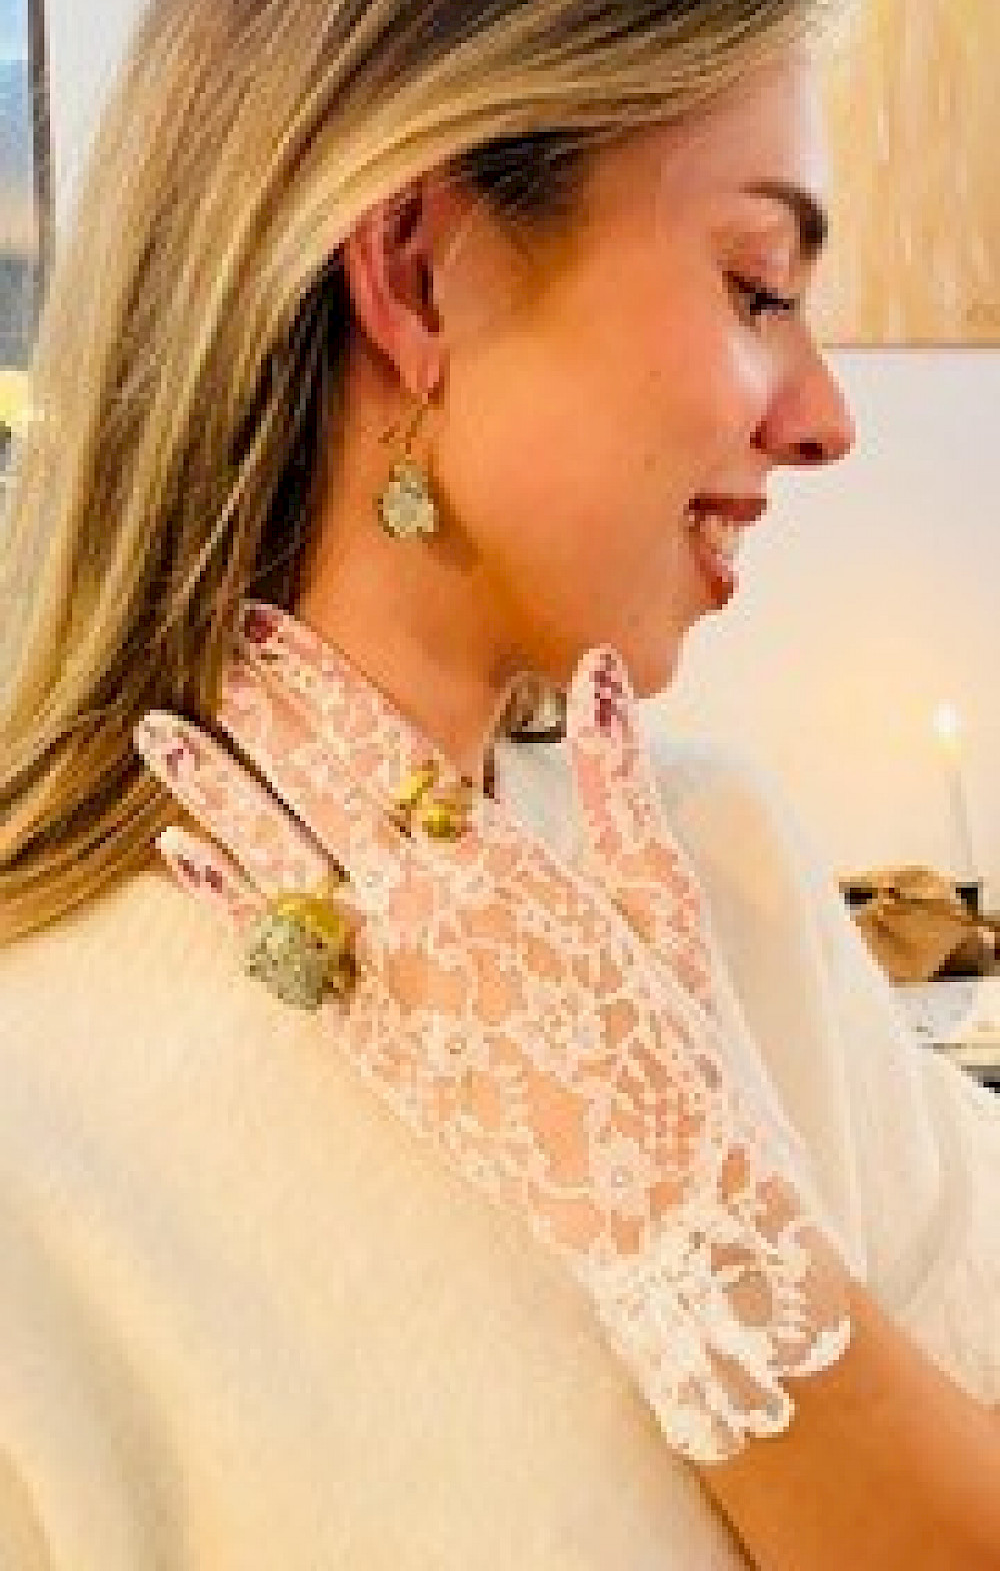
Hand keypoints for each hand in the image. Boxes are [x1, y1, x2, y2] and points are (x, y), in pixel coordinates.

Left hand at [134, 602, 851, 1461]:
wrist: (663, 1198)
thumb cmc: (678, 1037)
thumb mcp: (659, 897)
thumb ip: (618, 781)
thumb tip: (601, 671)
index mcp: (504, 863)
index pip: (384, 743)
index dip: (318, 676)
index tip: (267, 616)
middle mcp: (429, 913)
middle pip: (318, 788)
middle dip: (261, 710)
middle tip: (206, 642)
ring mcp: (389, 984)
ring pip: (277, 864)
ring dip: (213, 791)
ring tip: (158, 732)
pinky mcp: (371, 1050)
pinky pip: (278, 962)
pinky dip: (225, 903)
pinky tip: (179, 856)